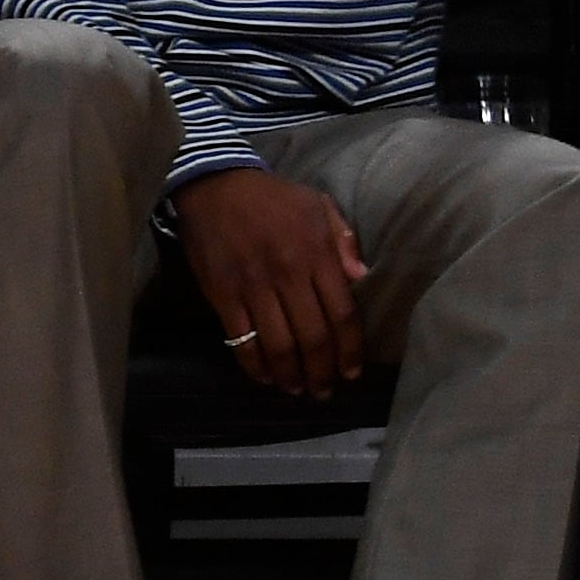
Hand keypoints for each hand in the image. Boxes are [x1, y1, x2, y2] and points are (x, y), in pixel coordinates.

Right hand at [178, 167, 372, 396]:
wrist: (216, 187)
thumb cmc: (274, 198)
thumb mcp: (319, 206)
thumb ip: (344, 241)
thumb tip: (362, 278)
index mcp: (317, 254)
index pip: (342, 313)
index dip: (350, 349)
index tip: (352, 372)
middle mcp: (288, 275)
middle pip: (312, 336)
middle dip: (322, 371)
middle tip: (326, 392)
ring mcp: (253, 287)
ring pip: (278, 344)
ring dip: (291, 375)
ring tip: (299, 390)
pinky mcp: (222, 295)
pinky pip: (241, 340)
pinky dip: (255, 365)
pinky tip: (266, 378)